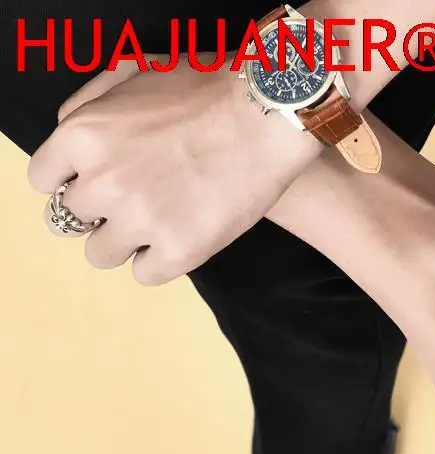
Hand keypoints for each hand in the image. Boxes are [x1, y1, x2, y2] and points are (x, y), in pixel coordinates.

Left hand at [28, 55, 323, 285]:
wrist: (265, 119)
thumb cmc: (206, 89)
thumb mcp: (133, 74)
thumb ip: (89, 105)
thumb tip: (71, 139)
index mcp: (82, 136)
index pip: (44, 181)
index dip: (72, 182)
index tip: (96, 182)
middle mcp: (103, 183)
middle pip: (73, 220)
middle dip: (101, 209)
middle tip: (137, 199)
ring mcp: (141, 221)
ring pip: (100, 255)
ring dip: (124, 241)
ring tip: (156, 224)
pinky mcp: (179, 252)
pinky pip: (145, 275)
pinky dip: (160, 261)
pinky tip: (181, 237)